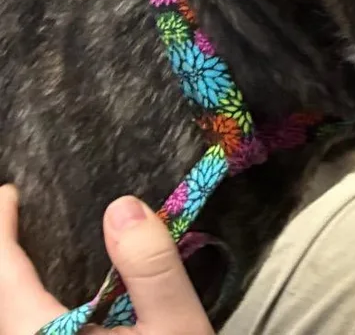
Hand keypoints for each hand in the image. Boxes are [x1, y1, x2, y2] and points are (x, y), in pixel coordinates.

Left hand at [0, 184, 213, 334]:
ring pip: (9, 328)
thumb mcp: (177, 332)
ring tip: (28, 260)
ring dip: (12, 292)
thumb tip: (122, 207)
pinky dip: (23, 317)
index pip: (5, 278)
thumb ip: (151, 267)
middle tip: (15, 222)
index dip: (1, 232)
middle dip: (3, 262)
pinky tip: (50, 310)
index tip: (10, 194)